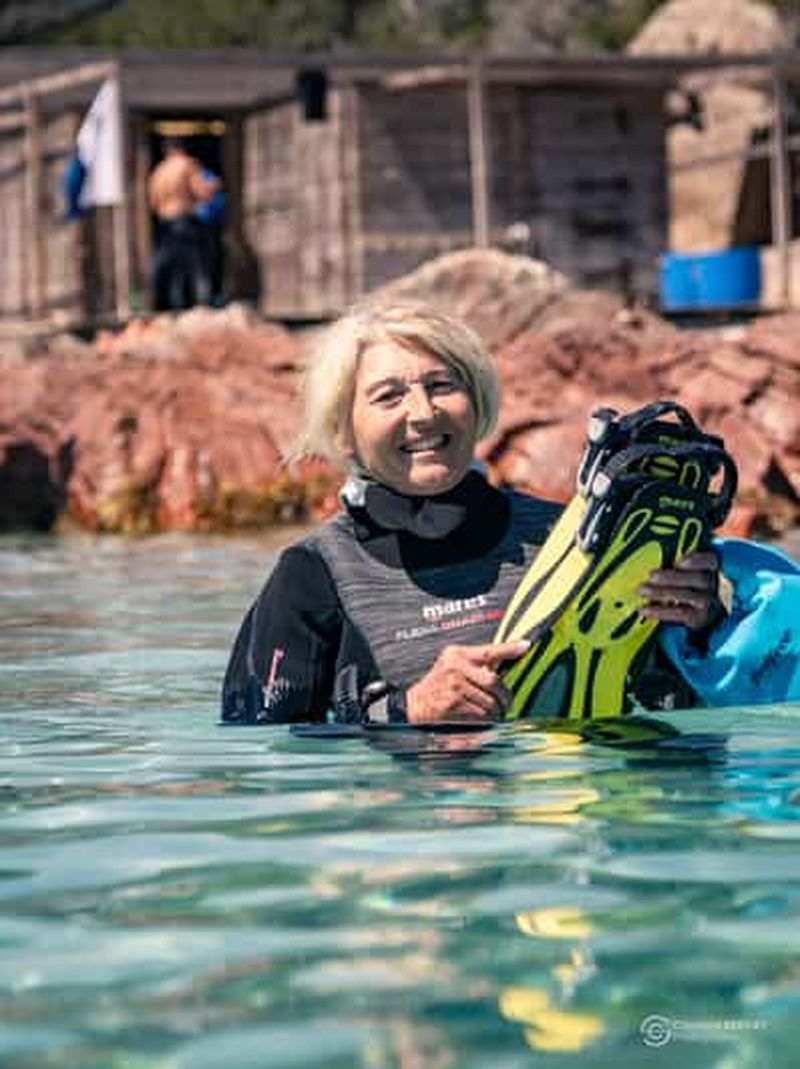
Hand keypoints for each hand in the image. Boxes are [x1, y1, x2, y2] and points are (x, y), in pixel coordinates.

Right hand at [406, 640, 529, 724]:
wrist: (414, 704)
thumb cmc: (439, 685)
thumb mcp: (453, 665)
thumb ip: (476, 663)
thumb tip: (507, 661)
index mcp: (457, 654)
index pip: (488, 651)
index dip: (509, 649)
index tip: (526, 645)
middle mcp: (455, 667)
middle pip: (494, 681)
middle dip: (504, 696)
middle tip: (506, 703)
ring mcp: (453, 686)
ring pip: (490, 701)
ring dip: (494, 711)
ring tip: (489, 712)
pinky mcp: (452, 705)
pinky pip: (481, 715)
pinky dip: (484, 720)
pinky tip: (478, 719)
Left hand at [638, 551, 723, 632]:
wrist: (697, 612)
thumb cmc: (685, 583)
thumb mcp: (686, 570)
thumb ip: (677, 561)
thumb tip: (654, 550)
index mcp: (712, 568)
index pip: (711, 561)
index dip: (698, 560)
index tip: (680, 562)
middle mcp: (714, 586)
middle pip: (698, 579)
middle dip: (672, 577)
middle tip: (651, 575)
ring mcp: (707, 603)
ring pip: (687, 596)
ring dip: (662, 592)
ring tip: (642, 590)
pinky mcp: (698, 619)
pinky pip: (680, 614)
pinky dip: (660, 611)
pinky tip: (644, 609)